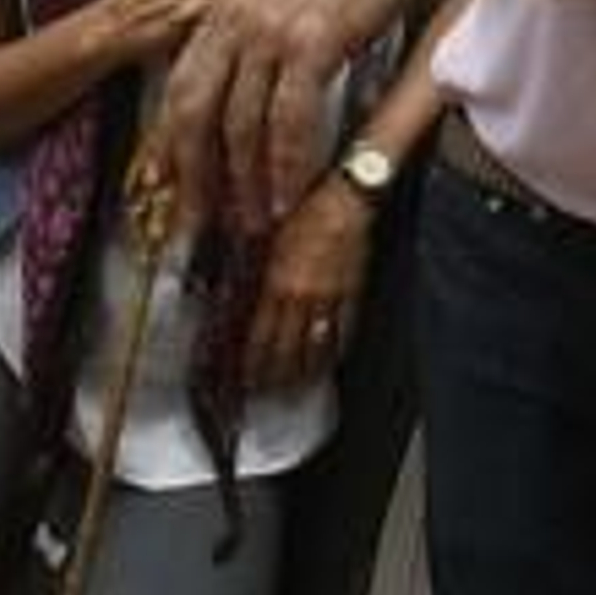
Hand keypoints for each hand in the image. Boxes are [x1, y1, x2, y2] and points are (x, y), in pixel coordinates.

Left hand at [160, 0, 447, 233]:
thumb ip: (250, 34)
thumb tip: (238, 92)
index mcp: (220, 10)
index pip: (180, 92)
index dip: (175, 149)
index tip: (178, 192)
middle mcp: (235, 21)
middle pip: (196, 115)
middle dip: (198, 178)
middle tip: (206, 225)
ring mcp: (272, 32)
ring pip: (243, 124)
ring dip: (249, 182)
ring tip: (258, 220)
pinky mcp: (313, 41)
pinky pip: (291, 118)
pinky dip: (290, 163)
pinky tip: (293, 192)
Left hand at [244, 175, 373, 392]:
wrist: (346, 199)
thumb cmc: (306, 209)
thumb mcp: (270, 239)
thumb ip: (258, 271)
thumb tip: (242, 296)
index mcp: (277, 283)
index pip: (261, 338)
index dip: (252, 364)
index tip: (244, 380)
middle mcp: (301, 297)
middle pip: (286, 350)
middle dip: (275, 377)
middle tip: (266, 395)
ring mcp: (329, 298)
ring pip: (315, 346)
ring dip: (304, 372)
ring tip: (295, 390)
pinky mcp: (352, 292)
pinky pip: (343, 330)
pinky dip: (335, 351)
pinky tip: (330, 361)